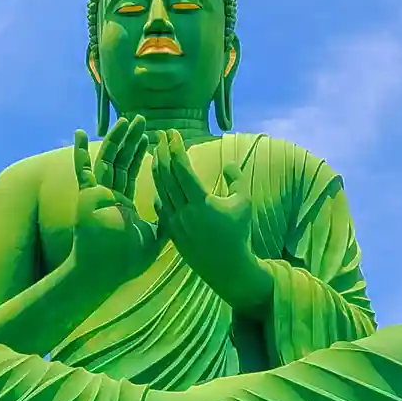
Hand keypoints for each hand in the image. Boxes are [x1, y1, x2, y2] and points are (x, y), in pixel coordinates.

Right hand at [71, 116, 157, 288]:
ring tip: (127, 121)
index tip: (150, 137)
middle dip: (131, 140)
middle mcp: (109, 196)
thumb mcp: (155, 237)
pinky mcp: (87, 196)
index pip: (132, 173)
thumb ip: (164, 222)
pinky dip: (80, 153)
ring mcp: (97, 195)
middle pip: (122, 161)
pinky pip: (83, 171)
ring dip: (117, 139)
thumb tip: (178, 209)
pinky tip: (79, 133)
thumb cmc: (127, 260)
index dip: (141, 154)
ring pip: (107, 160)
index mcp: (123, 204)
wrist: (107, 270)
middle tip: (142, 120)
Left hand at [153, 129, 268, 311]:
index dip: (176, 149)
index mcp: (201, 203)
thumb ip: (237, 179)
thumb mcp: (244, 203)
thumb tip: (228, 163)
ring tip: (158, 152)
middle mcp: (184, 212)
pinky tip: (160, 181)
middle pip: (167, 176)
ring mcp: (175, 223)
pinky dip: (159, 191)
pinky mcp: (172, 232)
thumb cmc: (239, 234)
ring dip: (158, 169)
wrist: (227, 267)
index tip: (172, 133)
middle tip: (162, 136)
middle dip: (163, 153)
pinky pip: (160, 207)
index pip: (182, 170)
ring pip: (160, 190)